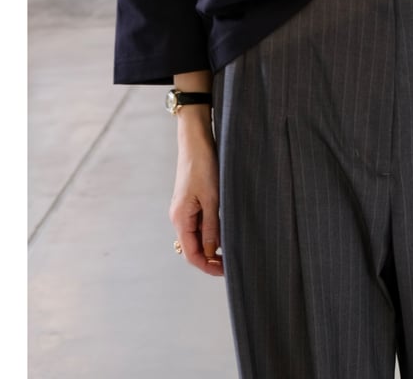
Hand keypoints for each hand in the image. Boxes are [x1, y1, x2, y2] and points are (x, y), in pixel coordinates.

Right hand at [168, 106, 223, 276]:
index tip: (227, 271)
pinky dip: (212, 230)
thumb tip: (212, 254)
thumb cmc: (203, 167)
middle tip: (233, 262)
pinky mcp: (191, 201)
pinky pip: (200, 223)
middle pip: (193, 247)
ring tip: (233, 247)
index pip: (191, 254)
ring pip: (197, 236)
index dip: (207, 266)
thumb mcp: (211, 199)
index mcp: (180, 219)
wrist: (196, 141)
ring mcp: (184, 209)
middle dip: (211, 258)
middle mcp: (179, 217)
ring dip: (212, 244)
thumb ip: (212, 228)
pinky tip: (225, 229)